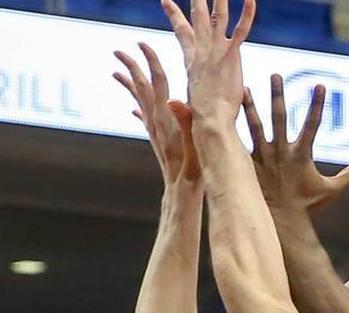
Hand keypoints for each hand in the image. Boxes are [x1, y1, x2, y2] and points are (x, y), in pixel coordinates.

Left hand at [114, 43, 200, 184]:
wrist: (181, 195)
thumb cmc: (192, 173)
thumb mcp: (194, 146)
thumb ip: (186, 123)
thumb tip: (175, 100)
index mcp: (167, 119)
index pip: (158, 83)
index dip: (151, 62)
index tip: (142, 45)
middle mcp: (157, 123)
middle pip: (142, 88)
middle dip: (131, 68)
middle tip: (119, 51)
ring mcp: (155, 132)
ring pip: (140, 102)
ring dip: (130, 85)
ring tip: (117, 73)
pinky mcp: (157, 141)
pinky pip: (144, 120)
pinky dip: (138, 109)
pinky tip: (134, 108)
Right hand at [161, 0, 254, 122]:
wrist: (210, 121)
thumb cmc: (203, 118)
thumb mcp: (191, 103)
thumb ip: (184, 101)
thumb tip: (170, 104)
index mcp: (193, 61)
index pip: (182, 32)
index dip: (175, 15)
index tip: (166, 0)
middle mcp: (202, 52)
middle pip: (198, 17)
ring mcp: (216, 52)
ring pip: (218, 17)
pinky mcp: (231, 56)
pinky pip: (240, 30)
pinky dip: (246, 14)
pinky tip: (251, 0)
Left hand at [242, 74, 348, 211]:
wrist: (282, 221)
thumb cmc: (308, 206)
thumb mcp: (331, 190)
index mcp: (302, 154)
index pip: (312, 124)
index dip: (317, 104)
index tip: (320, 85)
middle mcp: (281, 151)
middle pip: (279, 117)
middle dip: (278, 95)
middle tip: (276, 75)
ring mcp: (264, 156)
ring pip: (256, 126)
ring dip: (251, 106)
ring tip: (244, 87)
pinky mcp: (250, 164)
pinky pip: (240, 142)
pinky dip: (234, 129)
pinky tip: (229, 115)